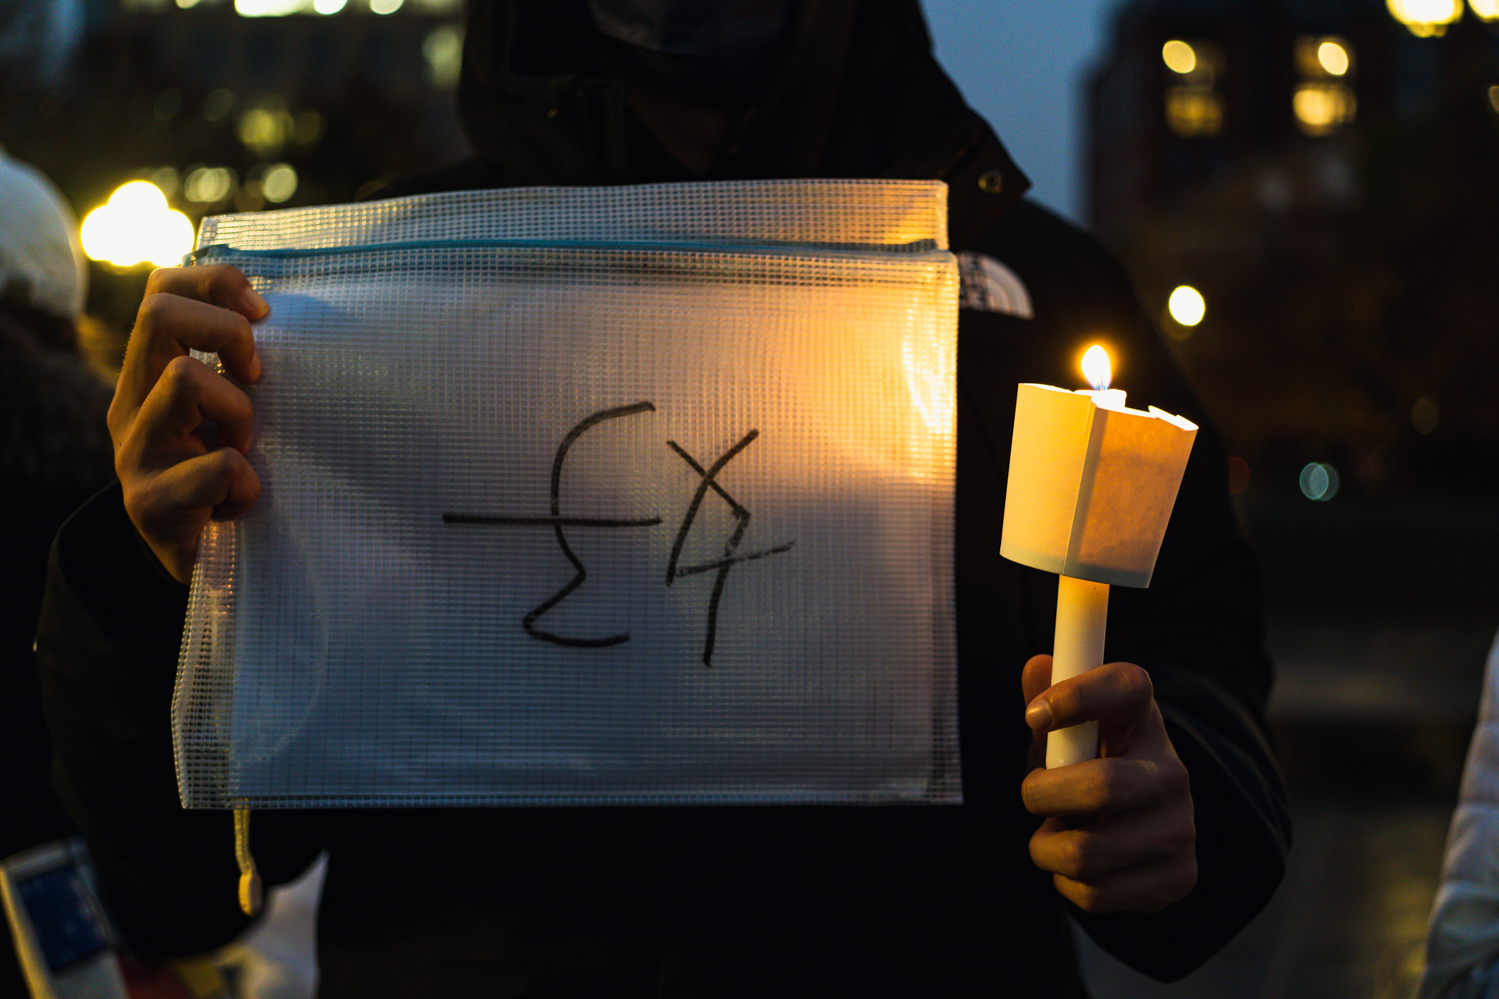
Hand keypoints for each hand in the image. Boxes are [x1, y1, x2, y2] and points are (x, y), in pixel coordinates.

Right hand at [108, 266, 266, 583]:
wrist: (197, 565)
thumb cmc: (227, 479)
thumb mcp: (230, 412)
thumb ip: (239, 369)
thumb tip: (286, 318)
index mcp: (151, 373)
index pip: (161, 288)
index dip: (216, 284)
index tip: (263, 316)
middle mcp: (132, 403)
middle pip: (158, 315)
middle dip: (226, 333)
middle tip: (258, 376)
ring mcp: (135, 452)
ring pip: (185, 380)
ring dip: (239, 411)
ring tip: (248, 447)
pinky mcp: (151, 502)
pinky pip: (218, 465)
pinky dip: (245, 481)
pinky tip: (243, 500)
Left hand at [1019, 655, 1196, 913]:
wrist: (1150, 825)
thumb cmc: (1095, 764)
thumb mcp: (1074, 729)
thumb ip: (1050, 696)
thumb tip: (1037, 666)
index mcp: (1142, 719)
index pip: (1126, 688)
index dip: (1078, 696)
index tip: (1033, 715)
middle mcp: (1171, 771)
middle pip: (1101, 787)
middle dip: (1043, 797)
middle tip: (1034, 796)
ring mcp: (1180, 828)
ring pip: (1086, 854)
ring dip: (1047, 849)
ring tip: (1055, 834)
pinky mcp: (1178, 877)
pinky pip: (1094, 894)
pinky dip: (1067, 884)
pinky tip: (1080, 866)